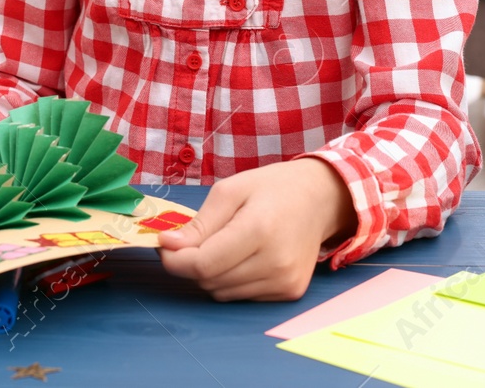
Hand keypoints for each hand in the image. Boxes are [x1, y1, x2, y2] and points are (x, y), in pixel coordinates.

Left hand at [159, 157, 356, 301]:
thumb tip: (168, 246)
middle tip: (189, 240)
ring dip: (210, 274)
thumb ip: (199, 223)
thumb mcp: (231, 191)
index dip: (175, 260)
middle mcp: (276, 262)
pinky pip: (242, 295)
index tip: (165, 245)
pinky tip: (243, 256)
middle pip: (210, 280)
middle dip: (190, 263)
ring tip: (222, 244)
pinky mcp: (290, 292)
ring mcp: (285, 281)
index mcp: (259, 230)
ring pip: (223, 292)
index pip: (203, 264)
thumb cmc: (272, 188)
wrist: (320, 199)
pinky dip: (231, 280)